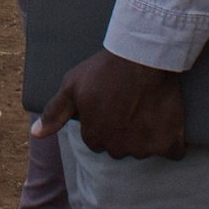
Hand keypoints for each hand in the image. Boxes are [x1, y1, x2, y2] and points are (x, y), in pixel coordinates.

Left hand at [33, 49, 187, 158]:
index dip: (101, 122)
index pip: (95, 140)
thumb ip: (54, 112)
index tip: (108, 104)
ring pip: (143, 150)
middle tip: (126, 104)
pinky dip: (170, 140)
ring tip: (143, 106)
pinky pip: (172, 152)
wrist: (142, 57)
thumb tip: (37, 135)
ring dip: (144, 135)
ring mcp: (145, 148)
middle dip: (121, 131)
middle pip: (119, 148)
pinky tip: (164, 119)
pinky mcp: (169, 143)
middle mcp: (119, 148)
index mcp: (95, 137)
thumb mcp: (72, 86)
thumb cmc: (103, 70)